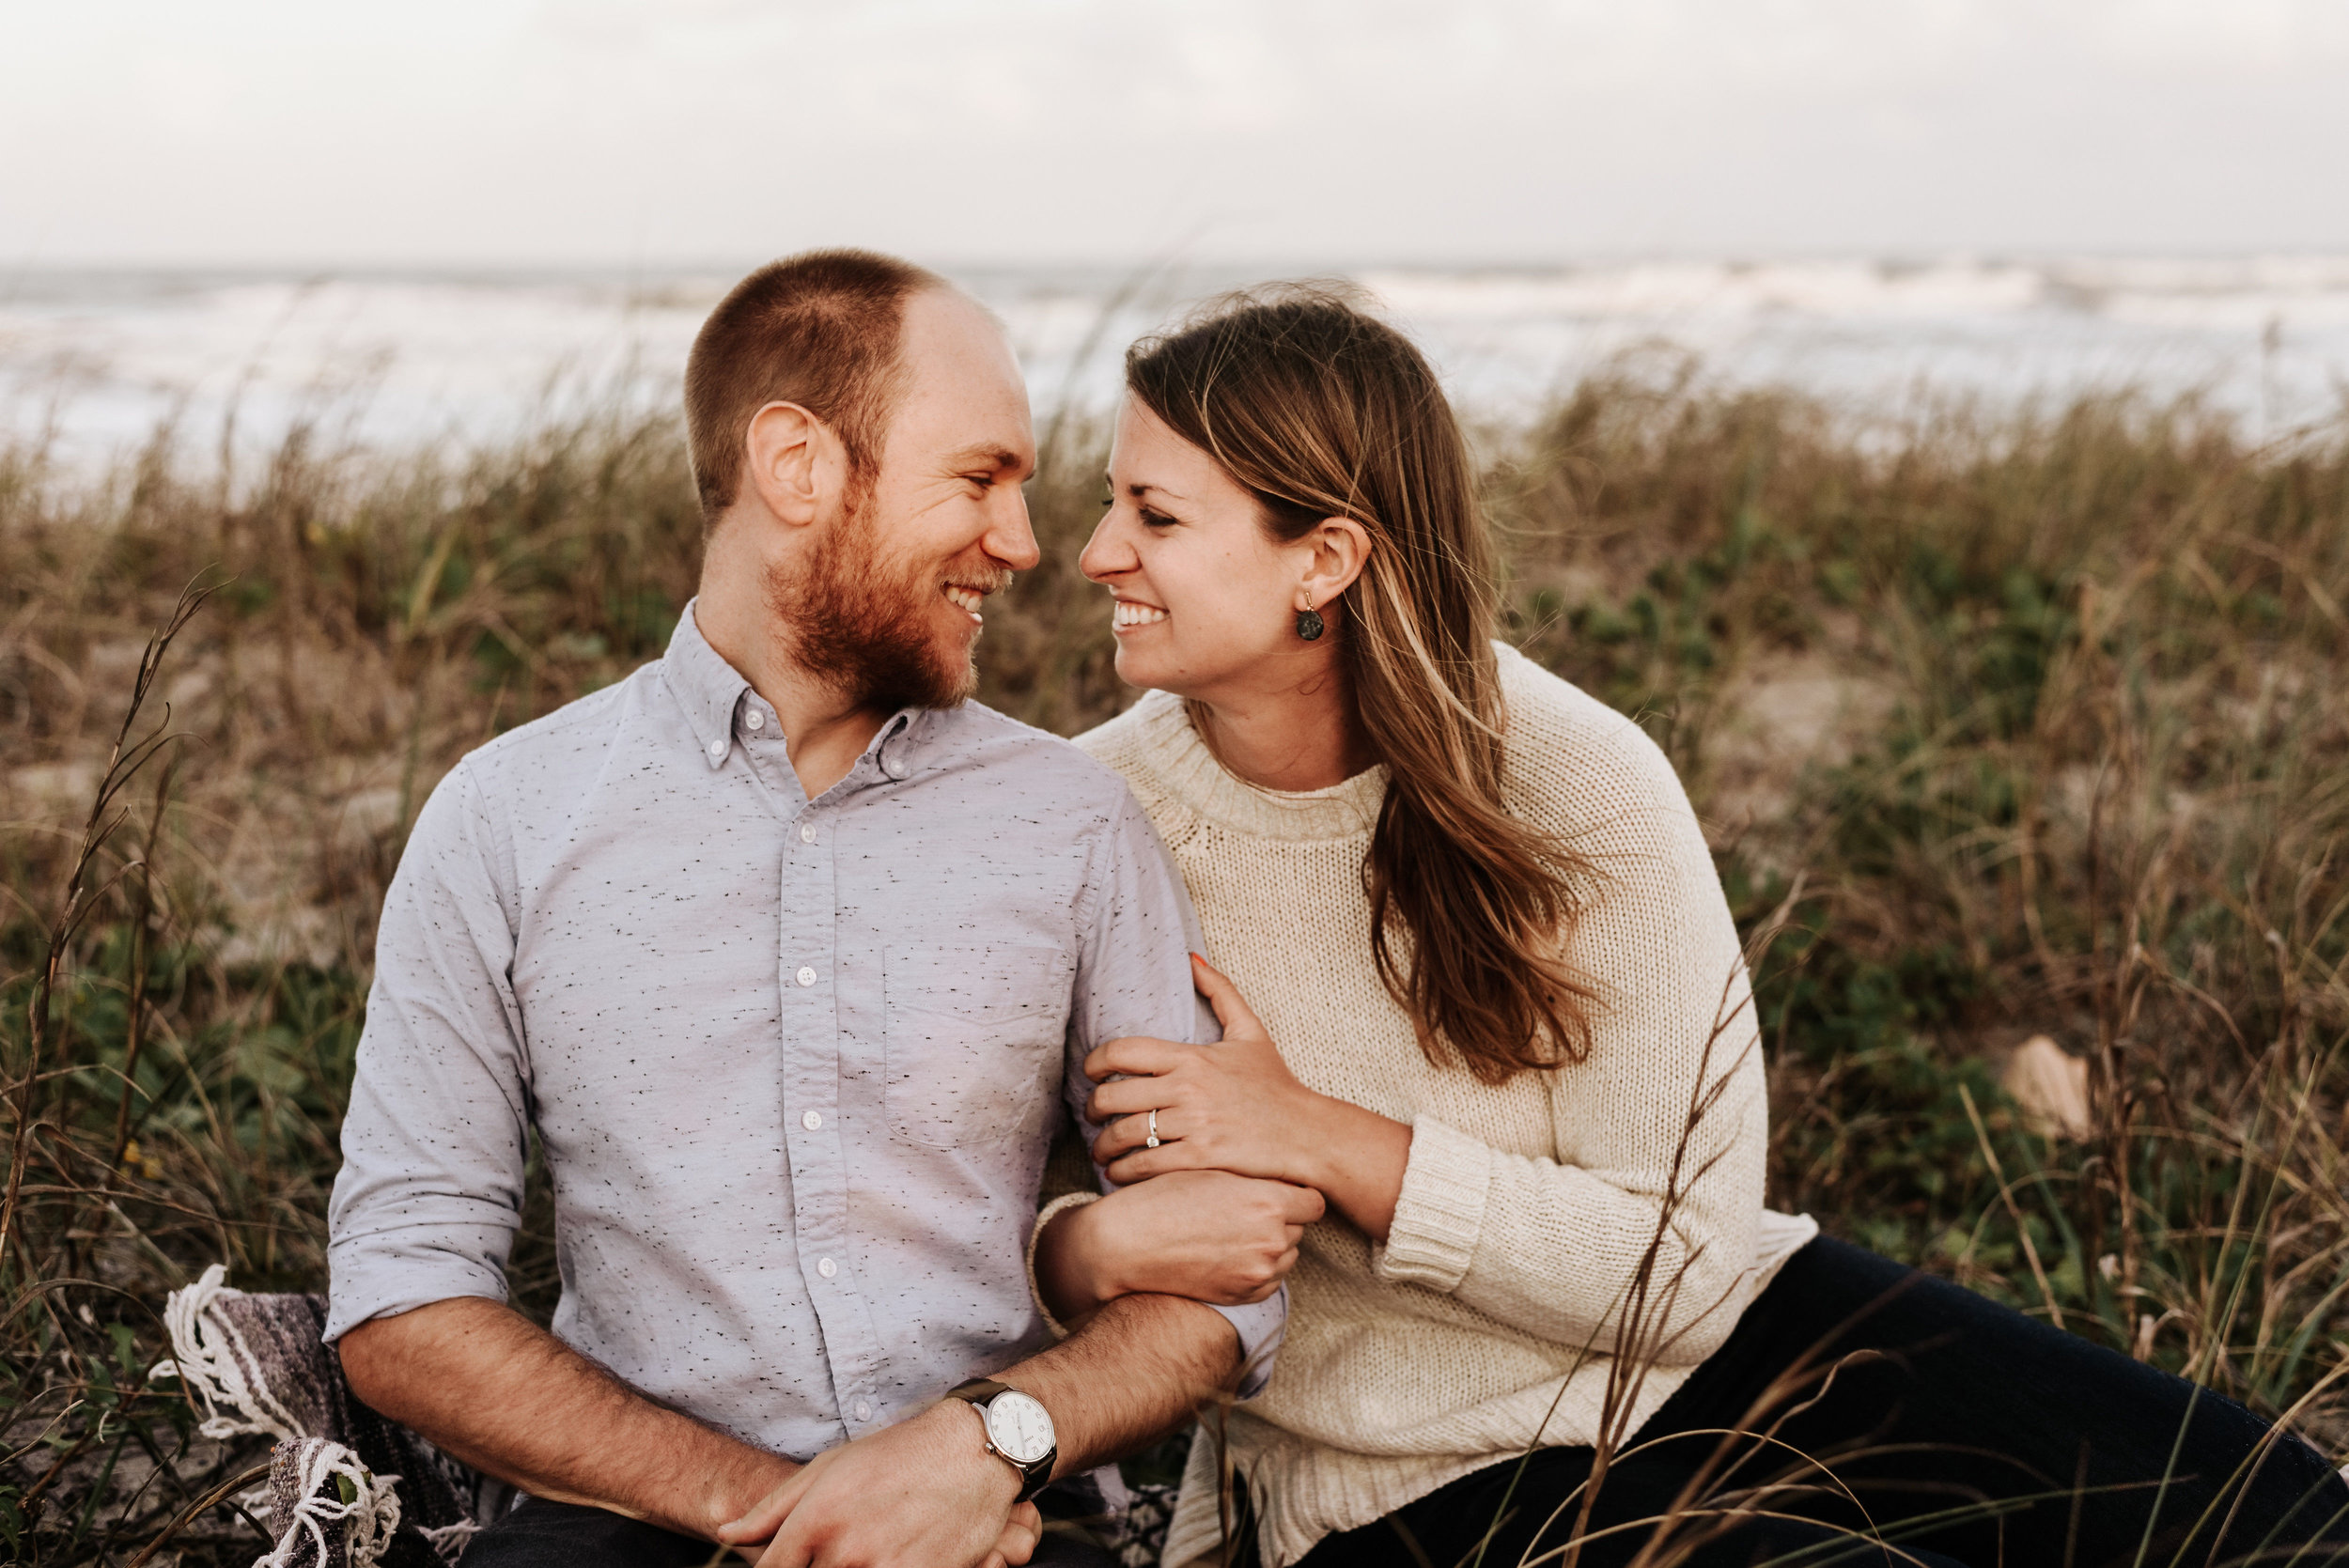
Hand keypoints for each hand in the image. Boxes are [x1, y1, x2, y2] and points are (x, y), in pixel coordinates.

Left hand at [717, 1401, 1037, 1567]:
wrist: (972, 1451)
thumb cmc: (898, 1454)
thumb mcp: (829, 1467)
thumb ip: (773, 1507)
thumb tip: (727, 1534)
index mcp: (817, 1520)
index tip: (786, 1564)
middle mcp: (846, 1551)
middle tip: (839, 1549)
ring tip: (868, 1546)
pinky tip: (894, 1553)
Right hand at [1044, 1170, 1323, 1315]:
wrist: (1126, 1244)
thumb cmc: (1165, 1198)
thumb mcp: (1213, 1172)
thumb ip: (1256, 1177)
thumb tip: (1286, 1178)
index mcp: (1267, 1201)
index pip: (1314, 1200)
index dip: (1298, 1193)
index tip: (1281, 1190)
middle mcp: (1271, 1239)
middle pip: (1301, 1227)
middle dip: (1283, 1217)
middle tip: (1249, 1208)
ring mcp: (1259, 1271)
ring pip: (1288, 1254)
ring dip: (1272, 1243)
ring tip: (1235, 1230)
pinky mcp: (1244, 1295)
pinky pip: (1271, 1279)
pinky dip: (1258, 1267)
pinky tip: (1229, 1252)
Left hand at [1087, 955, 1334, 1187]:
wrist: (1307, 1133)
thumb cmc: (1277, 1084)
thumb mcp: (1251, 1031)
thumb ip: (1220, 991)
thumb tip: (1191, 958)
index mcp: (1193, 1057)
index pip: (1123, 1052)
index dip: (1095, 1063)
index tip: (1090, 1074)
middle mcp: (1188, 1089)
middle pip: (1114, 1097)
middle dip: (1092, 1109)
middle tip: (1092, 1116)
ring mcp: (1194, 1124)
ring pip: (1125, 1134)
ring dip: (1103, 1146)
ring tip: (1101, 1150)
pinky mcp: (1201, 1158)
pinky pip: (1146, 1165)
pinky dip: (1124, 1172)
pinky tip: (1119, 1173)